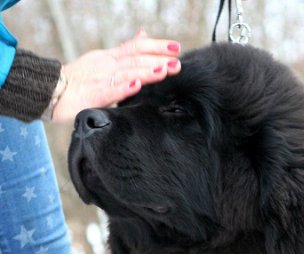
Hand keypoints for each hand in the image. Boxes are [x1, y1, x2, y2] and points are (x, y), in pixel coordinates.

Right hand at [53, 29, 180, 122]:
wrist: (52, 91)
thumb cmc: (80, 79)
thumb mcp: (104, 60)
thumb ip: (125, 51)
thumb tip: (143, 36)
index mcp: (111, 58)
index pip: (136, 47)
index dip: (157, 46)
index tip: (176, 48)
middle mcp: (107, 65)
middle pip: (135, 59)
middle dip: (157, 60)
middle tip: (176, 62)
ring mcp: (100, 79)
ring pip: (126, 73)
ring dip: (145, 72)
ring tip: (163, 71)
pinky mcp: (92, 95)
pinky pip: (109, 91)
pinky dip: (123, 88)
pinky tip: (135, 86)